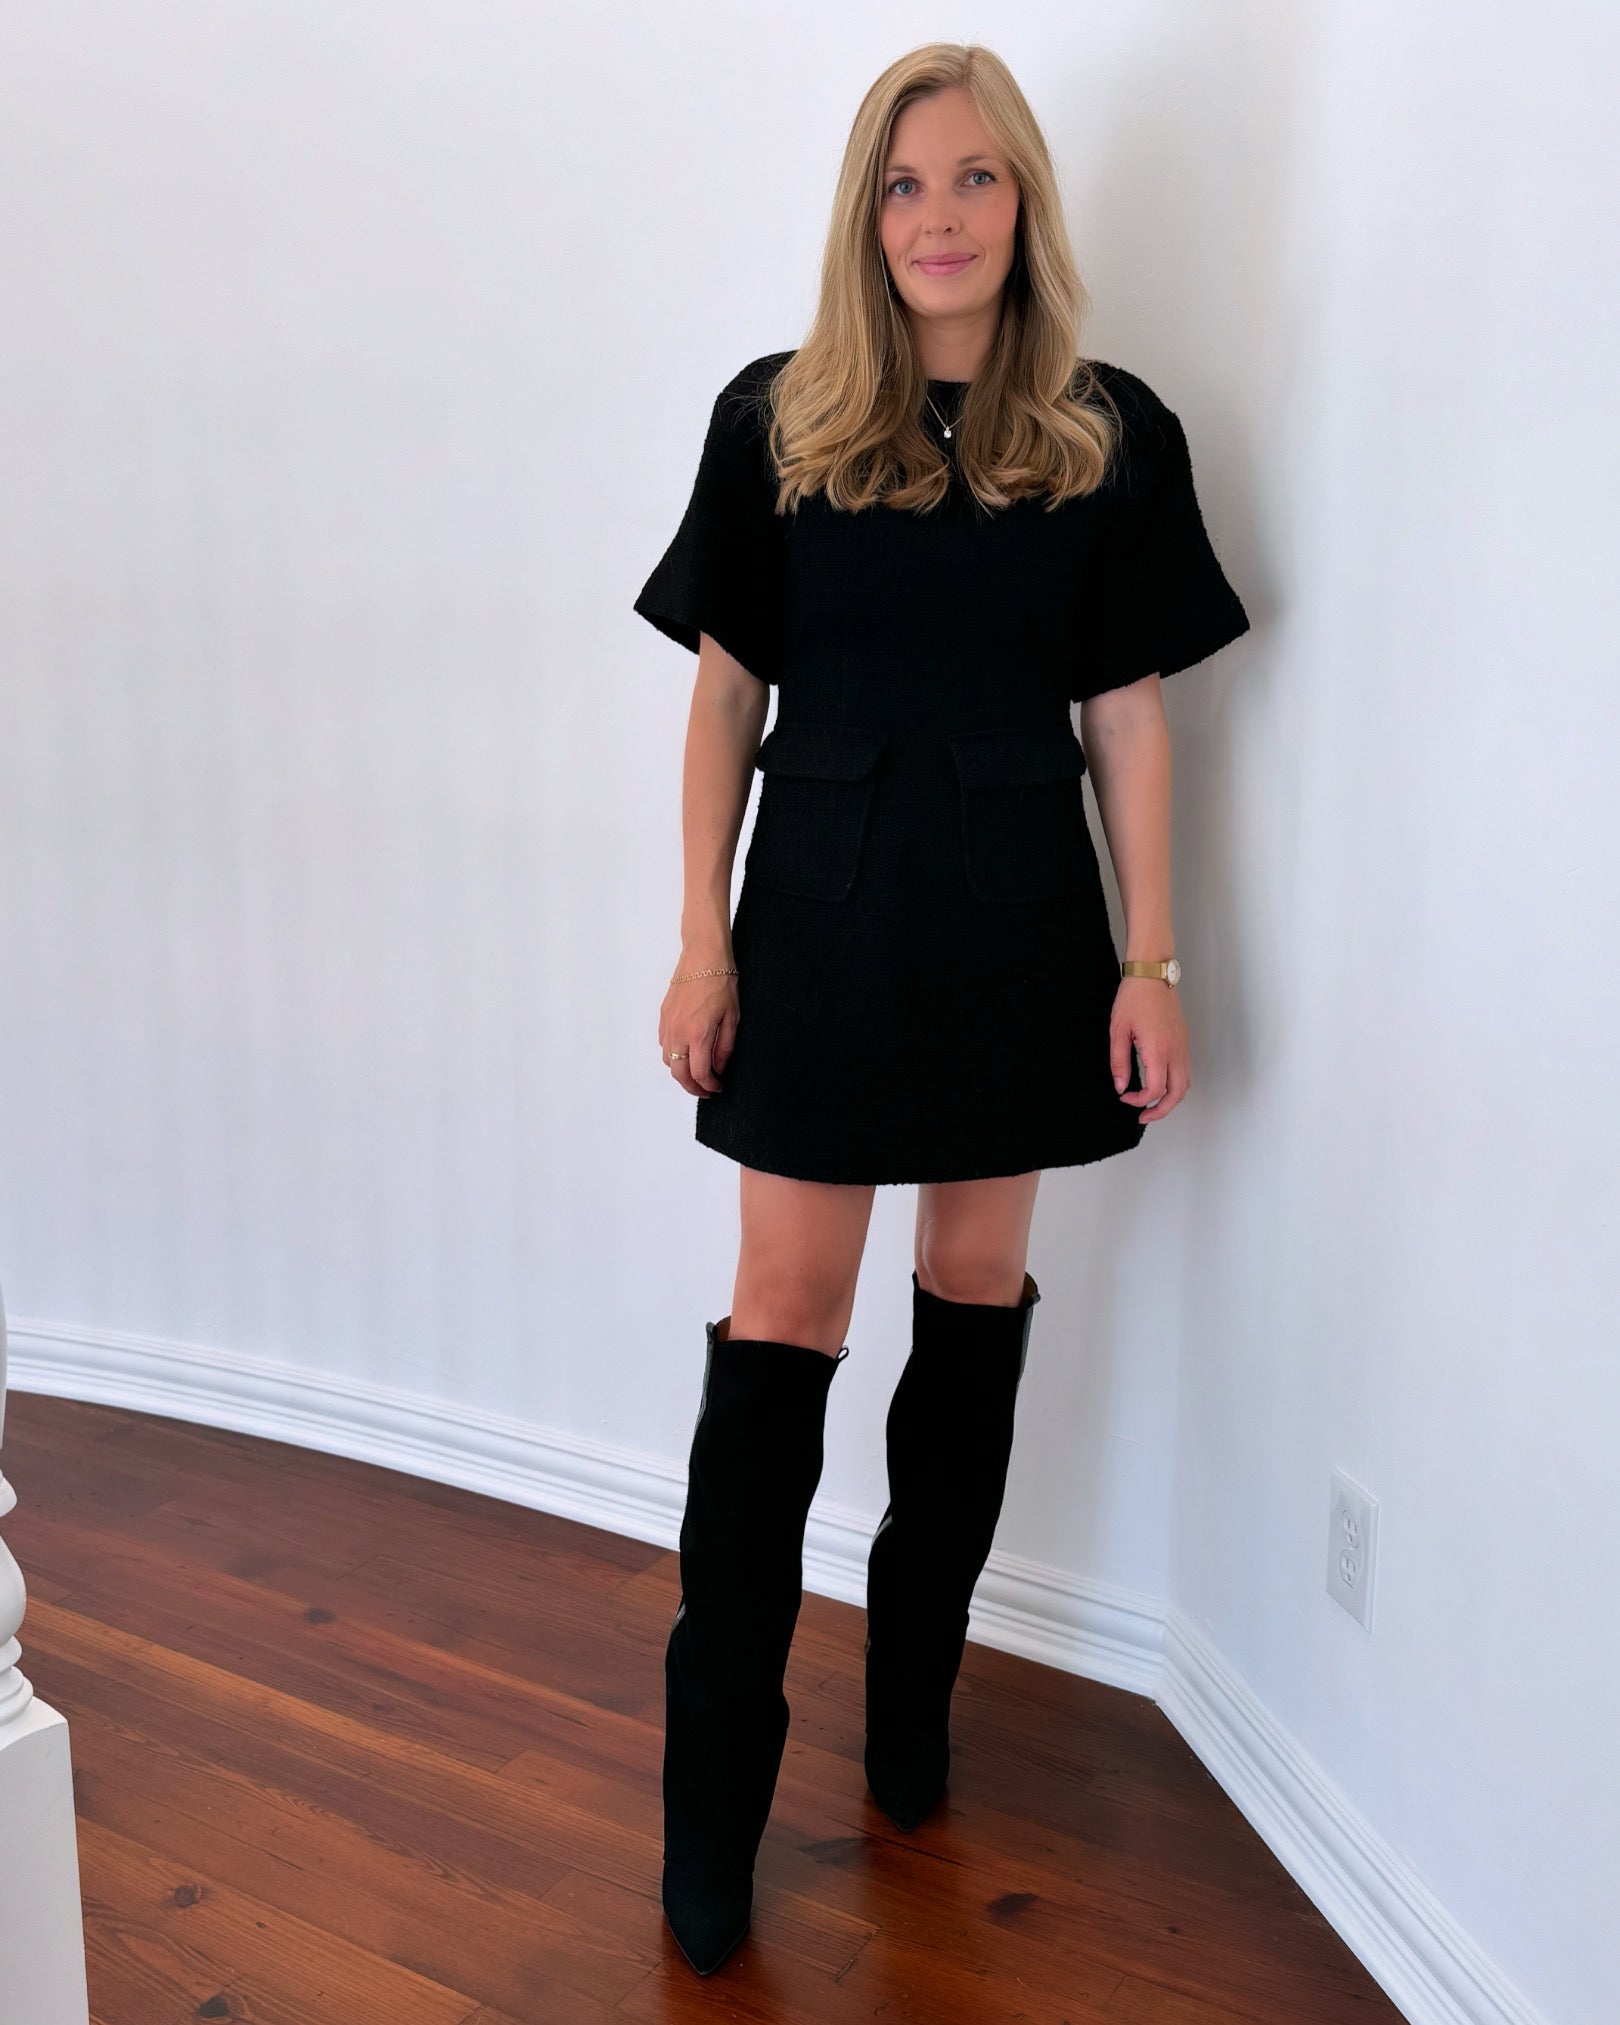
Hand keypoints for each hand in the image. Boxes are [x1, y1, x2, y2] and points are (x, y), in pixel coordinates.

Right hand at [658, 966, 738, 1098]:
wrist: (703, 956)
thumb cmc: (721, 981)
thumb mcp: (733, 1017)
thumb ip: (724, 1046)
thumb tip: (718, 1067)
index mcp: (699, 1034)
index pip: (699, 1073)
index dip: (708, 1086)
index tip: (717, 1087)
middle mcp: (679, 1032)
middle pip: (678, 1073)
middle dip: (691, 1087)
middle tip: (704, 1090)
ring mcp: (668, 1024)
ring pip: (668, 1060)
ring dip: (680, 1071)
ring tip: (696, 1073)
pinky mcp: (663, 1016)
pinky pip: (663, 1043)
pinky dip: (672, 1054)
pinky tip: (686, 1051)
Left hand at [1111, 977, 1189, 1123]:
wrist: (1152, 975)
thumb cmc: (1134, 998)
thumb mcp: (1118, 1031)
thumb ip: (1119, 1062)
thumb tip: (1120, 1086)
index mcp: (1158, 1050)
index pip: (1156, 1090)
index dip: (1140, 1100)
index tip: (1125, 1097)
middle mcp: (1175, 1051)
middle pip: (1177, 1094)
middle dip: (1161, 1110)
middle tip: (1143, 1115)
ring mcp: (1183, 1046)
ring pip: (1184, 1084)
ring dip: (1170, 1098)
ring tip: (1151, 1103)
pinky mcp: (1183, 1041)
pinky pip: (1185, 1070)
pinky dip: (1174, 1084)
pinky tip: (1158, 1083)